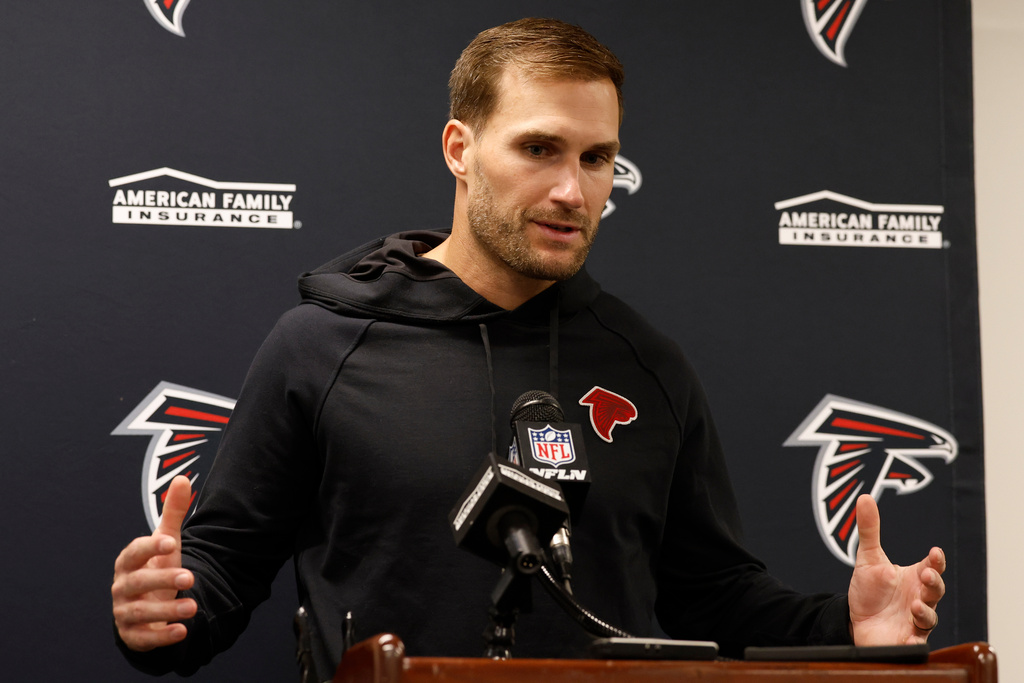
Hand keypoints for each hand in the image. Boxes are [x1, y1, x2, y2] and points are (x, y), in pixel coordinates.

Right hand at [111, 475, 196, 650]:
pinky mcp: (133, 634)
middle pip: (137, 582)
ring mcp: (125, 612)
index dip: (150, 547)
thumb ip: (172, 513)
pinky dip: (161, 636)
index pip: (134, 552)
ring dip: (166, 610)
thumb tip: (182, 476)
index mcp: (129, 562)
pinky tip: (182, 631)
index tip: (171, 542)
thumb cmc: (155, 569)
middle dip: (162, 580)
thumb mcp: (165, 543)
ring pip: (140, 612)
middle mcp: (123, 587)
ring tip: (193, 607)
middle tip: (190, 577)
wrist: (147, 606)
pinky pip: (144, 637)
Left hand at [848, 494, 945, 644]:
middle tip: (926, 575)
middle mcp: (919, 598)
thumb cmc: (868, 589)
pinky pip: (918, 641)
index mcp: (914, 578)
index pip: (932, 567)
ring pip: (930, 617)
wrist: (854, 620)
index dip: (936, 561)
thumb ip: (869, 530)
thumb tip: (865, 497)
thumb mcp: (867, 558)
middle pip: (936, 591)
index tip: (934, 552)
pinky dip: (916, 638)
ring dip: (926, 611)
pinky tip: (910, 633)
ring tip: (915, 604)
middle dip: (934, 582)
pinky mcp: (907, 639)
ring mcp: (915, 620)